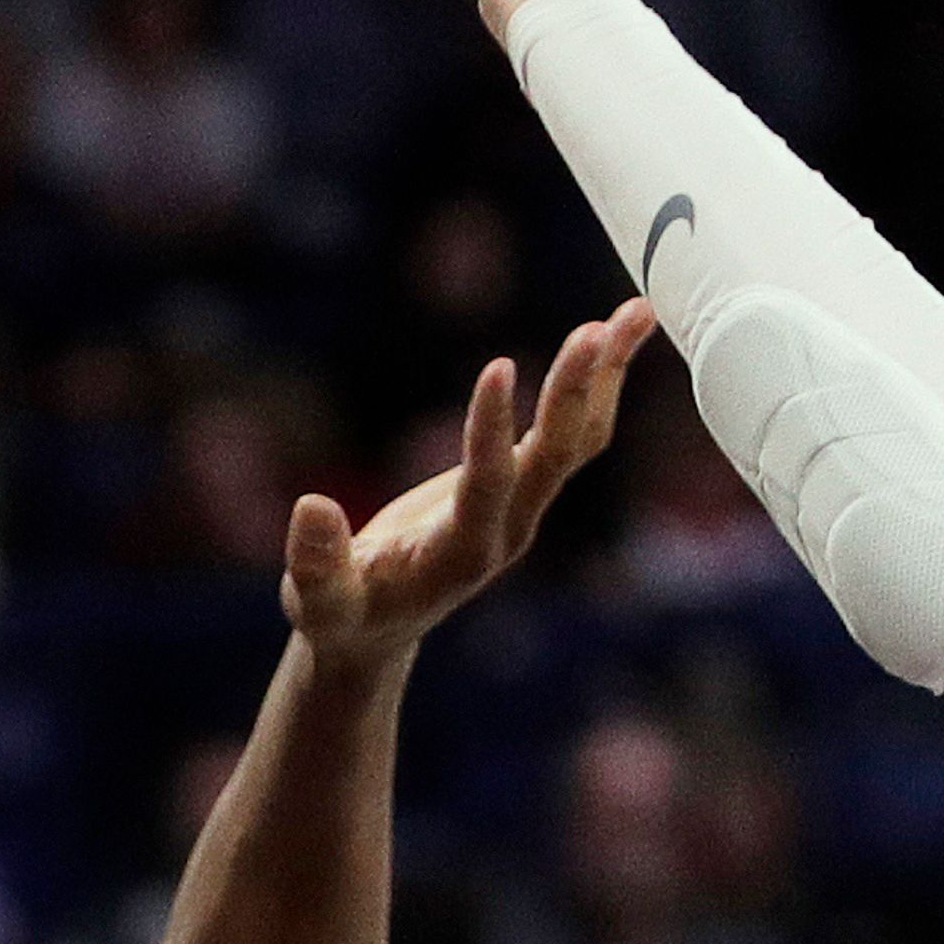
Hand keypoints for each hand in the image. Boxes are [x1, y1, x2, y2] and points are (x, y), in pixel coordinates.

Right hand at [282, 303, 652, 668]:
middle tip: (593, 330)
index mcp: (458, 555)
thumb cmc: (341, 618)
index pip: (487, 485)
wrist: (376, 633)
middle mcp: (505, 529)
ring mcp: (521, 508)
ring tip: (634, 311)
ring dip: (605, 378)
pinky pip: (569, 433)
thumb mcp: (318, 604)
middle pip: (554, 458)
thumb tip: (310, 506)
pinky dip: (594, 383)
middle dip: (573, 394)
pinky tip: (611, 332)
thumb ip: (315, 564)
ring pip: (578, 441)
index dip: (492, 431)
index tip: (497, 367)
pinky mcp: (519, 485)